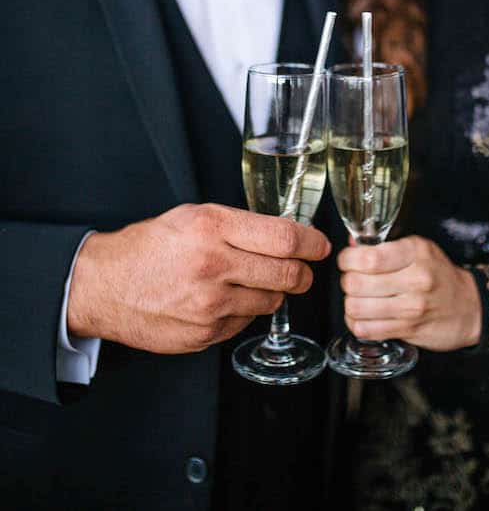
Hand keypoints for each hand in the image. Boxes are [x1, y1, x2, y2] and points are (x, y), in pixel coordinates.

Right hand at [68, 203, 330, 352]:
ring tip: (252, 282)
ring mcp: (210, 305)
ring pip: (271, 302)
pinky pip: (245, 324)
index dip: (312, 243)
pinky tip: (223, 300)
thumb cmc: (150, 246)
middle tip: (302, 270)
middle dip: (302, 273)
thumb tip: (286, 235)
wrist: (105, 285)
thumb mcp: (193, 216)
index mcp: (212, 228)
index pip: (284, 238)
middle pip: (288, 274)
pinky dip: (244, 312)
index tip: (320, 246)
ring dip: (272, 293)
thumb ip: (239, 225)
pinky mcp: (205, 334)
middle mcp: (214, 266)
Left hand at [338, 236, 481, 351]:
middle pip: (357, 283)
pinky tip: (363, 315)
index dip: (348, 259)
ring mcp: (411, 308)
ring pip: (357, 307)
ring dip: (350, 303)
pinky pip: (365, 330)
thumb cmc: (440, 275)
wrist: (470, 307)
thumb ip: (385, 246)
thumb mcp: (419, 249)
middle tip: (352, 279)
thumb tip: (352, 244)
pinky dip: (356, 323)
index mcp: (415, 253)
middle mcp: (415, 280)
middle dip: (346, 281)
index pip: (369, 257)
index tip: (347, 260)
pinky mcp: (407, 330)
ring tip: (357, 297)